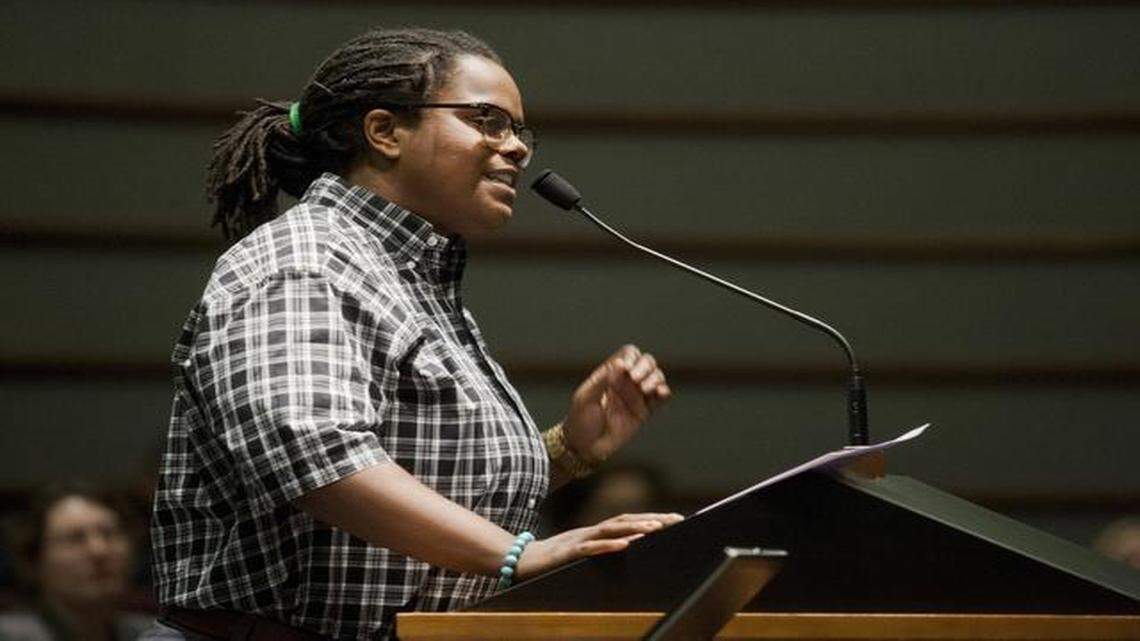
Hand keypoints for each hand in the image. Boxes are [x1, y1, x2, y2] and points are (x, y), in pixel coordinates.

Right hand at [515, 512, 683, 579]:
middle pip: (624, 520)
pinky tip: (625, 546)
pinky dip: (607, 546)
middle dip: (651, 519)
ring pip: (610, 530)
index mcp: (595, 531)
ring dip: (634, 528)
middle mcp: (590, 531)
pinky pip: (590, 548)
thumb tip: (629, 545)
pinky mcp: (567, 553)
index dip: (651, 518)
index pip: (628, 520)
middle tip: (677, 520)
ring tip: (656, 529)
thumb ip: (600, 547)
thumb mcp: (581, 552)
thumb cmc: (552, 559)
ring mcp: (578, 539)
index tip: (676, 520)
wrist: (520, 560)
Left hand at [563, 345, 670, 463]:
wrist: (585, 447)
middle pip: (646, 362)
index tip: (625, 368)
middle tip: (635, 379)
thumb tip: (620, 364)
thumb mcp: (585, 397)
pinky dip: (664, 392)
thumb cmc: (580, 420)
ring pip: (656, 377)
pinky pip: (660, 398)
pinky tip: (661, 393)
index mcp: (611, 373)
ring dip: (655, 378)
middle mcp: (626, 382)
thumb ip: (602, 380)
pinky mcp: (644, 412)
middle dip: (645, 366)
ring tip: (645, 389)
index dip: (632, 357)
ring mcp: (636, 396)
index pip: (629, 354)